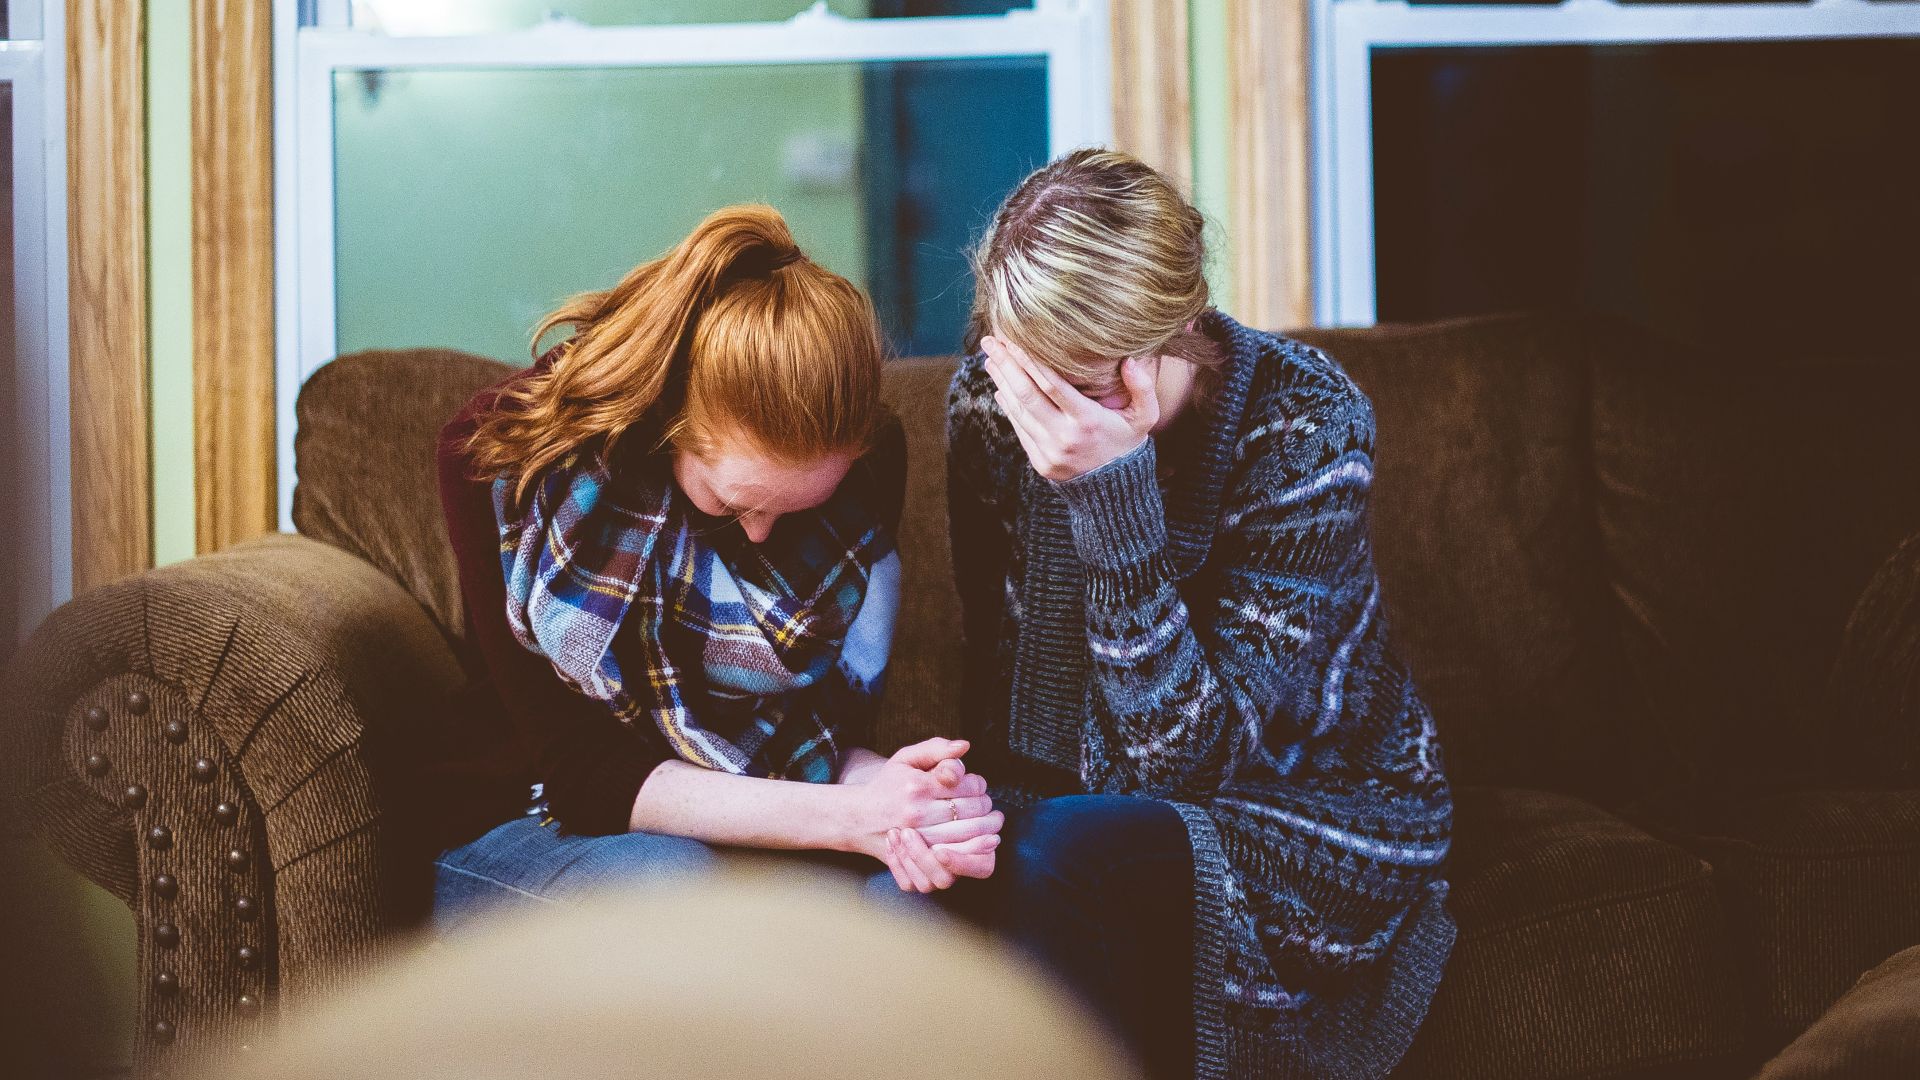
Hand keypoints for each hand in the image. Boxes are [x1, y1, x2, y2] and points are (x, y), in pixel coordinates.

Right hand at [856, 738, 1002, 891]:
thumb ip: (936, 748)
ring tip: (992, 823)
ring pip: (966, 835)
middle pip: (971, 811)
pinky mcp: (916, 856)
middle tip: (988, 806)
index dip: (980, 785)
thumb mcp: (906, 758)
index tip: (977, 786)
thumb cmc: (887, 785)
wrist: (858, 817)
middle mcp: (917, 812)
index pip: (967, 786)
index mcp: (918, 786)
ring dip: (985, 829)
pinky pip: (952, 857)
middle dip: (986, 807)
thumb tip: (965, 746)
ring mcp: (917, 837)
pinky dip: (971, 850)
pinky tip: (979, 842)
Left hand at [982, 334, 1159, 481]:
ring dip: (1002, 382)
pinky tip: (1001, 387)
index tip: (1014, 340)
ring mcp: (1049, 451)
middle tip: (991, 342)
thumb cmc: (1128, 443)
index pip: (1052, 385)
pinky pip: (1020, 428)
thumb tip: (1130, 360)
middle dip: (1006, 365)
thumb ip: (1143, 388)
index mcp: (1088, 421)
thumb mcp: (1145, 417)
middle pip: (1027, 394)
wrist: (1116, 490)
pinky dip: (1008, 406)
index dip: (1030, 360)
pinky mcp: (1040, 462)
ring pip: (1018, 410)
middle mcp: (1064, 436)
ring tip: (991, 359)